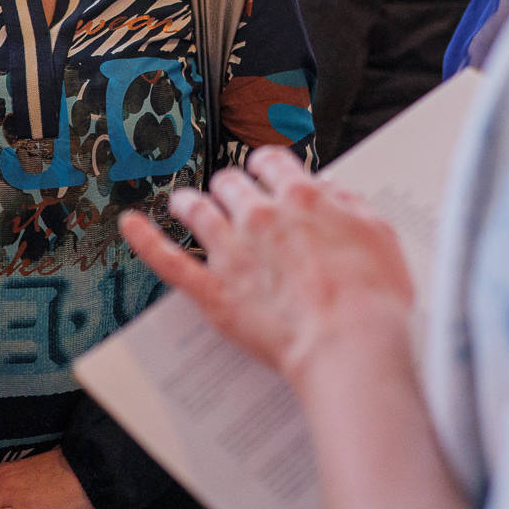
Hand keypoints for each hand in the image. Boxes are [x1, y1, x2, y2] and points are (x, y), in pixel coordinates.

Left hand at [120, 147, 414, 387]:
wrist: (349, 346)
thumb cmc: (372, 299)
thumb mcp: (379, 234)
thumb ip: (350, 204)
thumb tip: (331, 188)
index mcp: (302, 196)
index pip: (272, 162)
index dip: (266, 166)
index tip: (264, 172)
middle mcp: (260, 215)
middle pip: (231, 183)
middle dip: (231, 188)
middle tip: (233, 199)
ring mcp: (231, 251)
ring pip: (196, 209)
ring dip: (189, 203)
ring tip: (184, 204)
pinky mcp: (212, 291)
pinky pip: (168, 260)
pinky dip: (145, 239)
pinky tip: (129, 224)